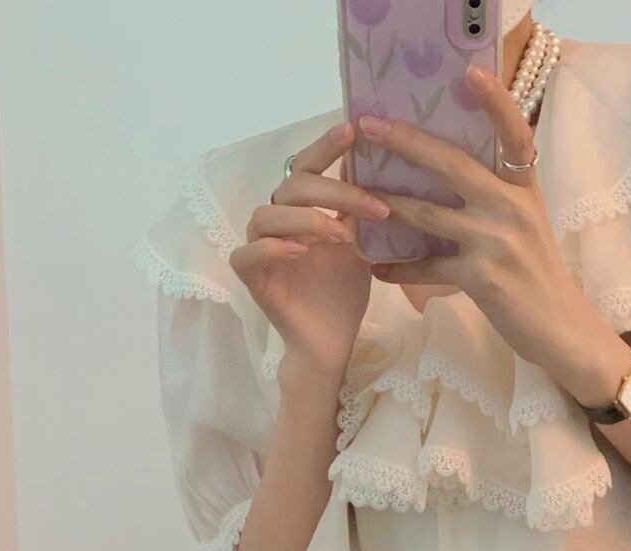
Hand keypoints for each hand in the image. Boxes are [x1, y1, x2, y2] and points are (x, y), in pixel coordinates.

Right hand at [228, 122, 388, 371]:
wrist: (333, 342)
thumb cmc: (343, 293)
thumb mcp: (360, 244)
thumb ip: (360, 210)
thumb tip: (381, 165)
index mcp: (301, 209)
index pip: (307, 166)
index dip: (325, 146)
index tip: (352, 129)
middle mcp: (277, 221)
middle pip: (292, 186)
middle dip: (334, 192)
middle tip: (373, 207)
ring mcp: (261, 248)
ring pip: (268, 215)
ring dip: (307, 219)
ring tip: (341, 237)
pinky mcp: (252, 278)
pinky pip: (249, 252)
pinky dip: (274, 248)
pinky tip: (301, 251)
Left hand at [357, 67, 630, 402]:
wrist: (561, 328)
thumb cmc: (539, 275)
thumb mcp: (527, 224)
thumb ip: (498, 196)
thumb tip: (448, 171)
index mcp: (524, 189)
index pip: (515, 134)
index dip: (496, 101)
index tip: (471, 72)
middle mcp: (511, 208)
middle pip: (451, 164)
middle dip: (405, 142)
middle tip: (368, 125)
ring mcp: (496, 242)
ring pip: (428, 214)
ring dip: (385, 205)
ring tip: (351, 196)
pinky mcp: (482, 278)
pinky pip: (428, 268)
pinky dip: (398, 268)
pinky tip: (374, 266)